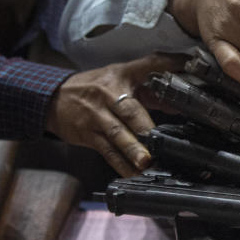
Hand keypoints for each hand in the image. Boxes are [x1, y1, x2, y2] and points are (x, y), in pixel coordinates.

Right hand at [45, 53, 187, 176]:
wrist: (52, 97)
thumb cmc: (94, 87)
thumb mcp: (119, 79)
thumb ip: (149, 89)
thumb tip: (178, 102)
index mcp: (122, 75)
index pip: (149, 65)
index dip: (167, 65)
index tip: (187, 68)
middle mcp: (108, 94)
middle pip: (130, 109)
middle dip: (145, 126)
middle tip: (159, 140)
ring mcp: (96, 115)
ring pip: (117, 133)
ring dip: (133, 149)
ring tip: (146, 162)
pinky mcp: (87, 134)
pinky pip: (107, 151)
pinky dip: (121, 165)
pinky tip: (133, 174)